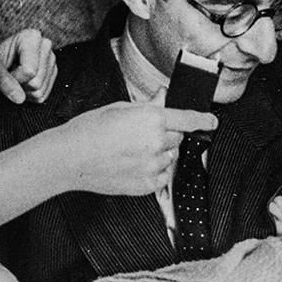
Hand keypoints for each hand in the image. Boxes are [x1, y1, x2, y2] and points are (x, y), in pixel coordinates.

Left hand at [0, 29, 56, 103]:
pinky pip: (42, 96)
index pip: (29, 71)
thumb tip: (20, 98)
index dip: (13, 77)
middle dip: (19, 85)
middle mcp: (45, 46)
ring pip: (40, 91)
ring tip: (15, 77)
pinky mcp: (52, 73)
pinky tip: (22, 82)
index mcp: (32, 37)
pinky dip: (29, 95)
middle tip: (10, 74)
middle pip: (36, 83)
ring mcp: (51, 60)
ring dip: (23, 91)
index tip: (5, 68)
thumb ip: (4, 80)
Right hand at [50, 101, 217, 195]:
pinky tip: (131, 165)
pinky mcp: (147, 184)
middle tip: (140, 135)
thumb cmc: (89, 130)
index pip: (188, 118)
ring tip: (130, 152)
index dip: (203, 120)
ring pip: (169, 157)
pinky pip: (162, 176)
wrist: (70, 159)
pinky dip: (153, 170)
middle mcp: (157, 142)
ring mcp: (153, 165)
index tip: (211, 122)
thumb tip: (163, 96)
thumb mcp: (119, 108)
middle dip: (165, 134)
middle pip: (177, 137)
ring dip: (158, 153)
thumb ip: (147, 105)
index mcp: (152, 118)